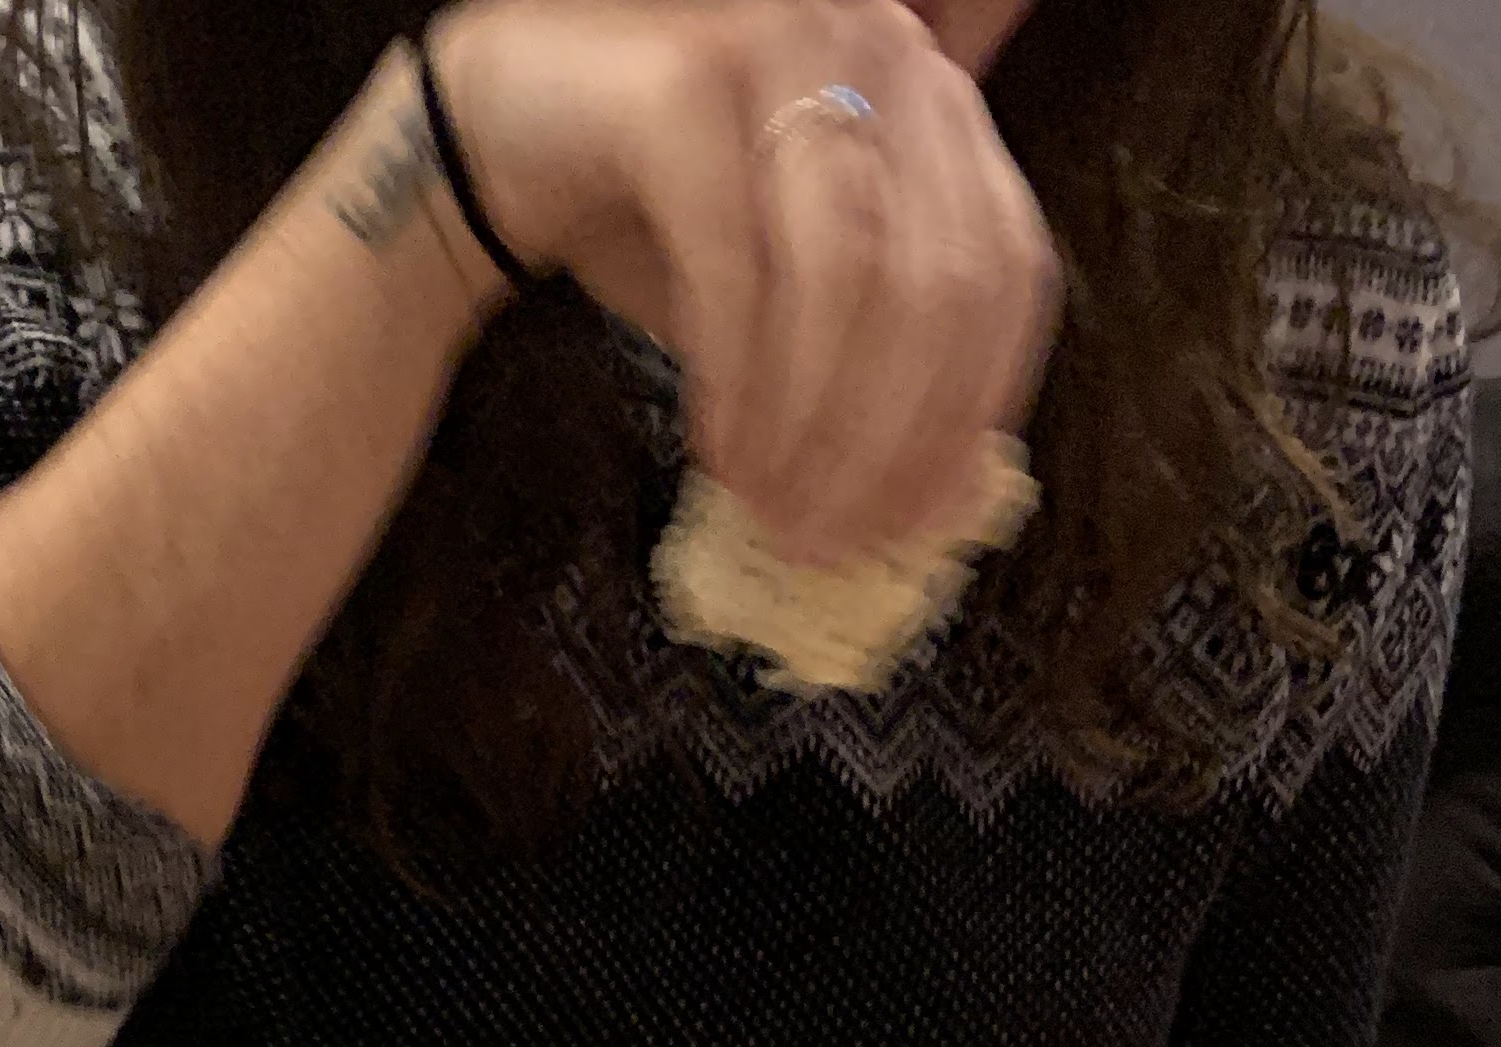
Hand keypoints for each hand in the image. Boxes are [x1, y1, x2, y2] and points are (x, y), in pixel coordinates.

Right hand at [426, 0, 1060, 564]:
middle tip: (829, 544)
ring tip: (771, 511)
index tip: (914, 526)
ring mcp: (788, 48)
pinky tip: (718, 455)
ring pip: (850, 276)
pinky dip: (737, 384)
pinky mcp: (687, 83)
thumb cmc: (655, 221)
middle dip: (886, 443)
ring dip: (813, 425)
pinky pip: (737, 266)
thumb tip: (929, 500)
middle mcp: (882, 49)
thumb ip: (870, 363)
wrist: (495, 140)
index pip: (1005, 267)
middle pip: (938, 281)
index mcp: (934, 103)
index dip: (969, 415)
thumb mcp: (787, 299)